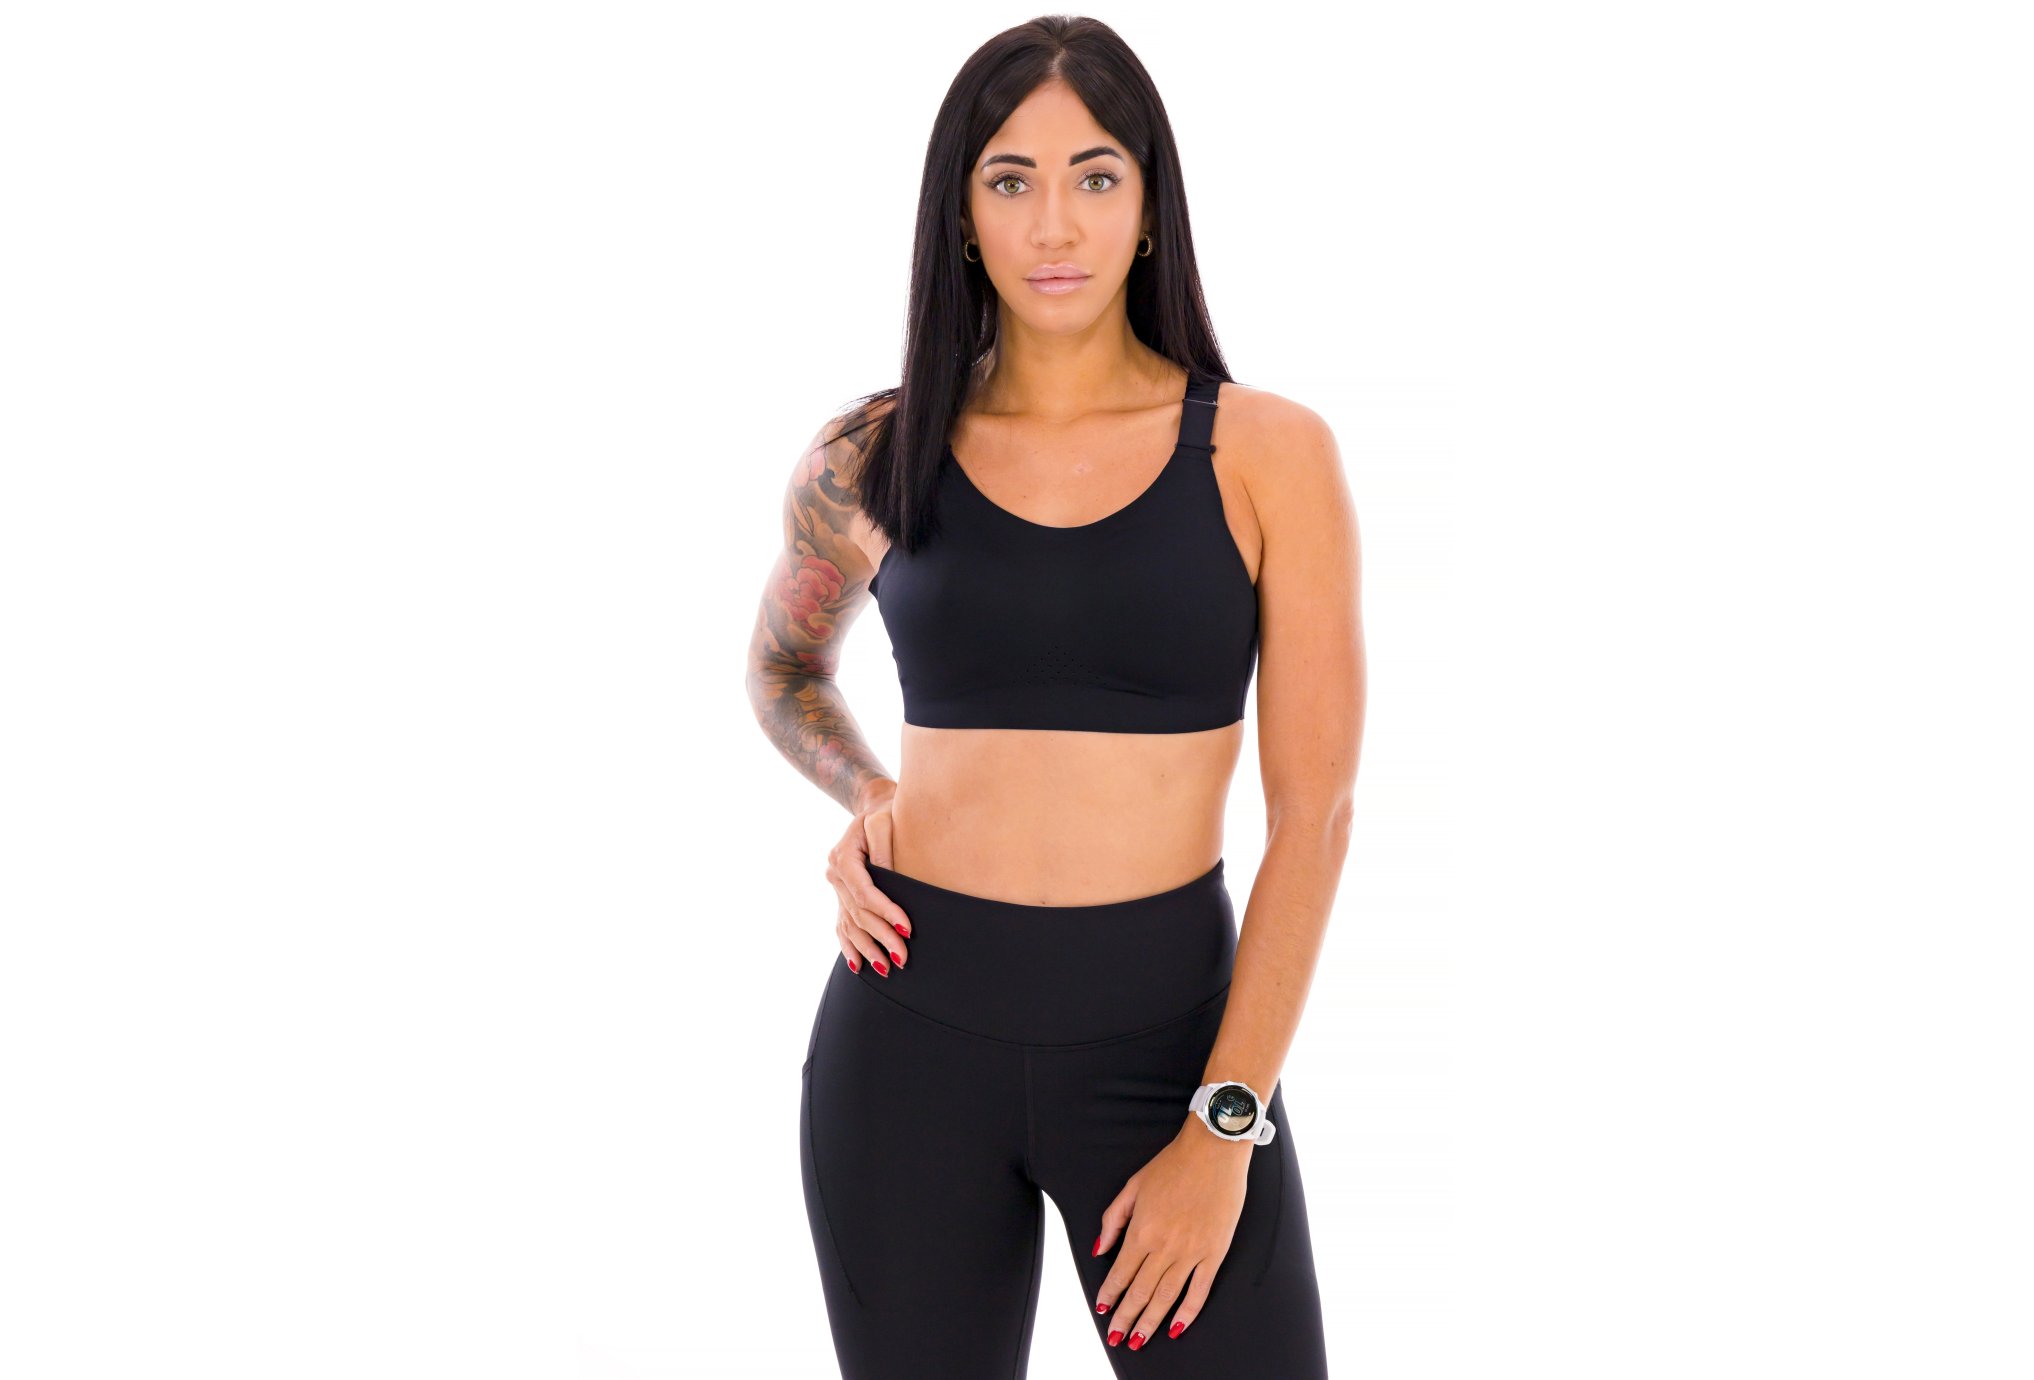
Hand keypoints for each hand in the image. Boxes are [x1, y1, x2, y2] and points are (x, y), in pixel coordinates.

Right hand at [825, 779, 911, 976]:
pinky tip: (858, 966)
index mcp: (843, 856)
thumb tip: (889, 876)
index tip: (907, 927)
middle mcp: (835, 874)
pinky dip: (849, 946)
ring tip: (887, 968)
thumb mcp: (884, 820)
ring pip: (850, 923)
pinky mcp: (842, 895)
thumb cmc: (885, 812)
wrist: (872, 807)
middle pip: (859, 912)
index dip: (885, 911)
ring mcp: (836, 887)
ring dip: (868, 948)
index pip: (864, 892)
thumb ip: (884, 847)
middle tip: (904, 956)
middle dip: (882, 936)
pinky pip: (841, 925)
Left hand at [1091, 1115, 1252, 1347]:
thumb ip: (1113, 1219)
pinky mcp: (1215, 1252)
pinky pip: (1200, 1290)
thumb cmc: (1172, 1164)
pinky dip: (1188, 1312)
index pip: (1121, 1272)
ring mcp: (1192, 1252)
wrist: (1213, 1151)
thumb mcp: (1133, 1186)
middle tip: (1116, 1338)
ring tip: (1139, 1341)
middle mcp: (1165, 1246)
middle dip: (1126, 1317)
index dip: (1110, 1293)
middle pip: (1141, 1291)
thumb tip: (1100, 1248)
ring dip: (1151, 1321)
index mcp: (1142, 1230)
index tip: (1103, 1309)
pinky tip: (1178, 1327)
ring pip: (1167, 1296)